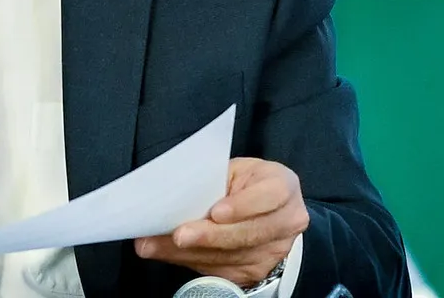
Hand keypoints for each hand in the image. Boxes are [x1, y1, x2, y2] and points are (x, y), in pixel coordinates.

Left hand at [135, 157, 307, 287]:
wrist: (269, 210)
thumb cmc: (247, 184)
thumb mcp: (236, 171)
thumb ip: (214, 182)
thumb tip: (173, 194)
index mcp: (283, 186)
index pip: (269, 196)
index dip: (243, 206)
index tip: (216, 212)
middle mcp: (286, 221)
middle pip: (248, 234)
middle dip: (209, 236)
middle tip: (178, 235)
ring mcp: (274, 250)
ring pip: (230, 257)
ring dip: (190, 253)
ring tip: (157, 245)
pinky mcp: (257, 271)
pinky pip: (222, 270)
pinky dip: (192, 262)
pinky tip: (171, 254)